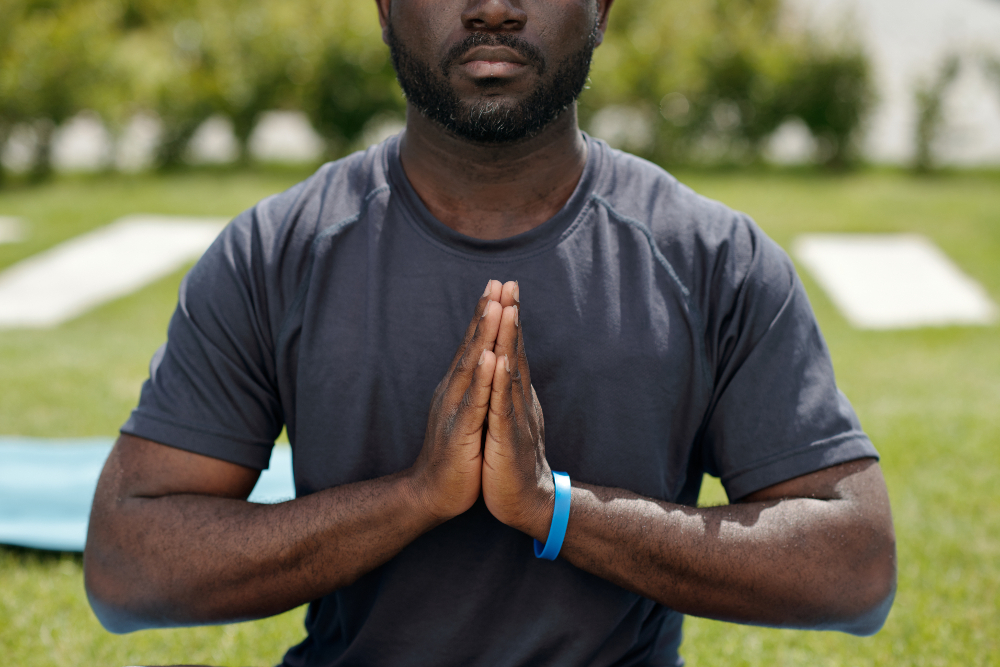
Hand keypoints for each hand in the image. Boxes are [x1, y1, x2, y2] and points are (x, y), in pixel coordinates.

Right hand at [409, 280, 502, 521]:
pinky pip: (474, 401)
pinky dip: (483, 378)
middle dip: (487, 312)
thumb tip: (482, 363)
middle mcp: (454, 391)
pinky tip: (490, 357)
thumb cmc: (456, 454)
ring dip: (484, 335)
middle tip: (499, 281)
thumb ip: (474, 389)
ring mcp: (455, 409)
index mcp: (460, 387)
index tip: (500, 285)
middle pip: (472, 345)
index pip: (475, 344)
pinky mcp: (460, 431)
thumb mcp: (468, 414)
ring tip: (496, 306)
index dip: (486, 314)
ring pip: (472, 366)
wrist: (433, 493)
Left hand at [482, 281, 553, 539]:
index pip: (510, 350)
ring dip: (508, 339)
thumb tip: (508, 370)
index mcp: (514, 395)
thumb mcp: (508, 420)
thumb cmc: (513, 462)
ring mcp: (516, 417)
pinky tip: (498, 359)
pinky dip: (501, 381)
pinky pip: (503, 405)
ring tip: (506, 308)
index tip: (503, 288)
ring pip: (511, 371)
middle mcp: (518, 399)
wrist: (526, 503)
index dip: (508, 319)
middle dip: (511, 316)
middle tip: (509, 283)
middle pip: (515, 351)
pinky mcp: (509, 438)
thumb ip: (509, 395)